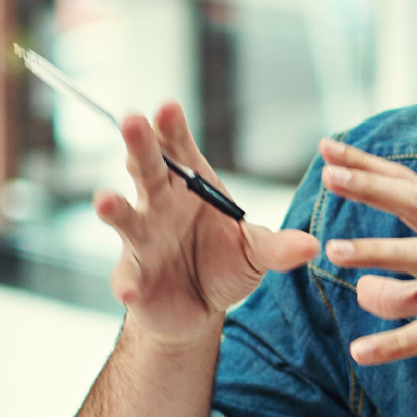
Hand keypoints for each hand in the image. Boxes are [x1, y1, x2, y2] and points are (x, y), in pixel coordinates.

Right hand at [97, 105, 319, 348]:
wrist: (198, 309)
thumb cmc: (223, 264)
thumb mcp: (255, 253)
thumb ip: (277, 247)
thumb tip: (311, 245)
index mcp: (190, 186)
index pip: (179, 148)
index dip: (172, 127)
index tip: (168, 107)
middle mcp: (159, 204)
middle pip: (146, 169)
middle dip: (139, 145)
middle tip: (132, 121)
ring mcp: (142, 239)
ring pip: (125, 216)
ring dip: (114, 207)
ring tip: (104, 199)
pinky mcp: (133, 277)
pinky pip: (127, 276)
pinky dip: (125, 282)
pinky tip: (126, 289)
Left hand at [315, 138, 416, 392]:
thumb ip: (404, 291)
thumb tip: (359, 290)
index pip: (410, 187)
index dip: (369, 167)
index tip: (328, 147)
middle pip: (416, 204)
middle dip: (372, 186)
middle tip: (328, 171)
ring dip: (378, 252)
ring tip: (333, 252)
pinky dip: (395, 343)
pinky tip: (360, 352)